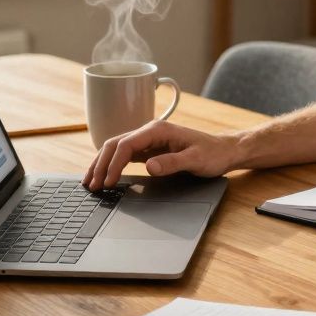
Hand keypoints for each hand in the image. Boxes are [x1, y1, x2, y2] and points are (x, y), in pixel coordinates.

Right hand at [83, 120, 240, 188]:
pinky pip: (125, 156)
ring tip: (91, 182)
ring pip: (116, 149)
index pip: (126, 145)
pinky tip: (105, 176)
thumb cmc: (212, 153)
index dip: (113, 164)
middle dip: (100, 164)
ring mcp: (148, 140)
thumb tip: (149, 166)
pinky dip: (112, 165)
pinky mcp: (149, 150)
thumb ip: (172, 163)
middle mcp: (149, 132)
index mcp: (158, 130)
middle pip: (115, 145)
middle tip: (92, 185)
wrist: (224, 150)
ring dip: (102, 164)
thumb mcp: (195, 160)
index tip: (108, 181)